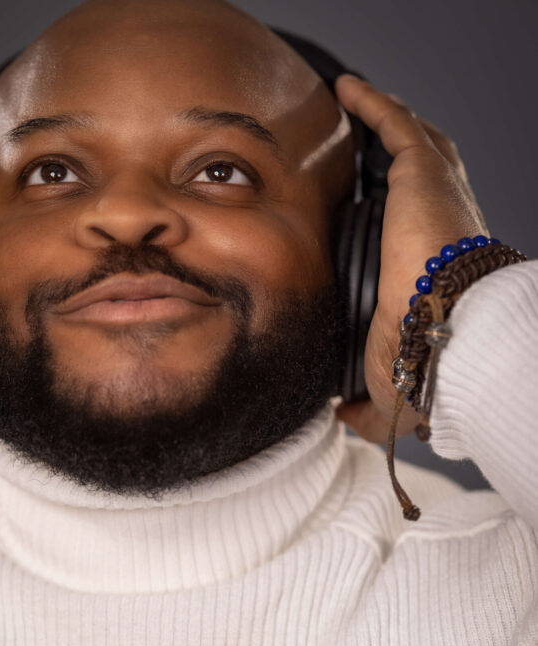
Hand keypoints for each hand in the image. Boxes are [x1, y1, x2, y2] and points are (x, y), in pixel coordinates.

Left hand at [332, 74, 487, 442]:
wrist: (442, 335)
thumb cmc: (426, 362)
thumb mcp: (387, 393)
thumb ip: (365, 409)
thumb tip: (341, 416)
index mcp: (432, 269)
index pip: (411, 234)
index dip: (388, 220)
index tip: (354, 220)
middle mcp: (439, 226)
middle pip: (415, 182)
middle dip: (390, 164)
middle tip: (354, 155)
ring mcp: (435, 196)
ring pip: (412, 146)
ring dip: (386, 126)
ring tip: (353, 111)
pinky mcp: (424, 174)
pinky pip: (396, 125)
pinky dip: (374, 104)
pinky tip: (346, 90)